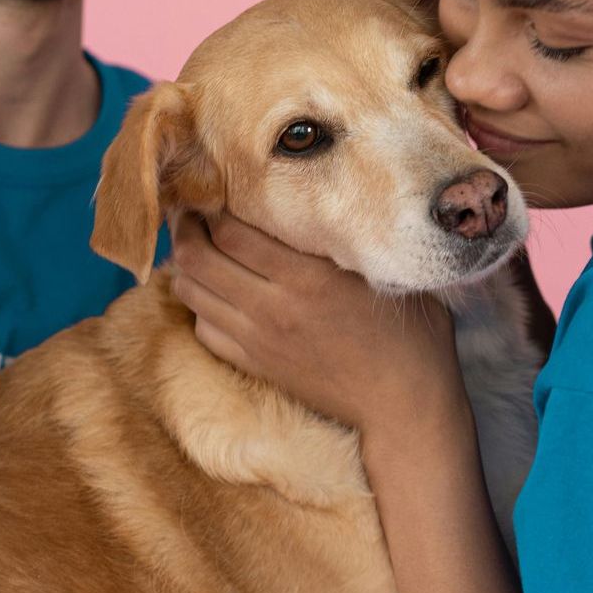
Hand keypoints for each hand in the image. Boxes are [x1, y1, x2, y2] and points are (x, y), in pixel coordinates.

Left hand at [167, 213, 469, 440]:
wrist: (402, 404)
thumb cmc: (407, 331)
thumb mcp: (381, 272)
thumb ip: (343, 240)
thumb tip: (316, 199)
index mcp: (306, 278)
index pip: (231, 232)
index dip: (212, 206)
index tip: (213, 188)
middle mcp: (273, 307)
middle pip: (197, 258)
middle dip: (185, 228)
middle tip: (189, 210)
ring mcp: (259, 340)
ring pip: (191, 293)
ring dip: (186, 265)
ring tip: (195, 246)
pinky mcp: (256, 365)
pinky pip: (204, 330)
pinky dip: (200, 305)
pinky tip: (214, 291)